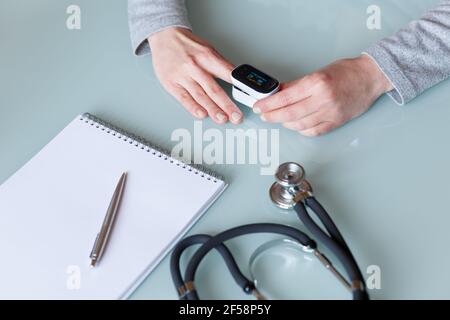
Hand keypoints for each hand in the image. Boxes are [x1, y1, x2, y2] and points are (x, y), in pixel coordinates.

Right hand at [148, 27, 242, 123]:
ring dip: (212, 109)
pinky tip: (202, 114)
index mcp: (207, 56)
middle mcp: (194, 66)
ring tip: (222, 119)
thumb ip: (221, 65)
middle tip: (236, 116)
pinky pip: (183, 98)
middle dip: (226, 105)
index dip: (238, 86)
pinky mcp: (170, 83)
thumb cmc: (187, 45)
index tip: (247, 96)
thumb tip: (236, 79)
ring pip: (200, 96)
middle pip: (214, 89)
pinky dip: (193, 107)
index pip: (227, 73)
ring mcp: (182, 76)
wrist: (164, 36)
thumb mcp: (208, 49)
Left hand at [253, 55, 392, 135]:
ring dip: (286, 123)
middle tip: (264, 115)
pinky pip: (313, 131)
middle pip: (289, 114)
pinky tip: (296, 125)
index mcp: (316, 83)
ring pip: (300, 125)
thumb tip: (278, 93)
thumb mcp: (318, 73)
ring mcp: (330, 112)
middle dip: (272, 116)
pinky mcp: (336, 122)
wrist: (371, 77)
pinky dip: (301, 130)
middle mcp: (323, 99)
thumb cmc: (346, 72)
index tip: (259, 106)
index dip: (269, 104)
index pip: (285, 97)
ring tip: (280, 118)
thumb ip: (297, 85)